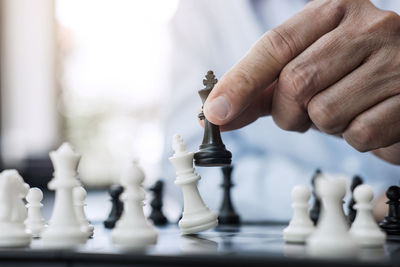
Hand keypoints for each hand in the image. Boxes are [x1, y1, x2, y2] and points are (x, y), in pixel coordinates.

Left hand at [203, 0, 399, 163]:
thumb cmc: (347, 77)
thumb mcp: (305, 69)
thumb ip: (261, 89)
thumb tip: (217, 113)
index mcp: (333, 10)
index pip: (274, 46)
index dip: (240, 82)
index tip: (215, 113)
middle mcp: (368, 26)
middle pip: (295, 83)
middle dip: (288, 112)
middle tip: (303, 112)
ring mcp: (396, 58)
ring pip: (325, 113)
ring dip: (324, 126)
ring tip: (344, 110)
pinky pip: (359, 134)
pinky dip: (355, 138)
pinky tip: (369, 118)